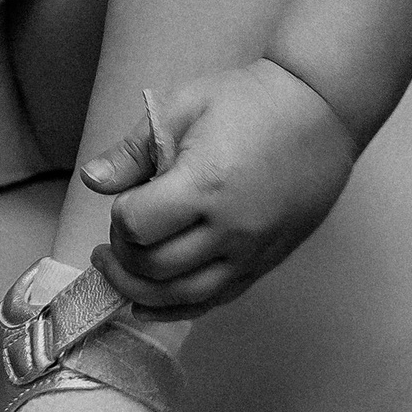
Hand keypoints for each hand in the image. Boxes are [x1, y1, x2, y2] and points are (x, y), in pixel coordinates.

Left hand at [78, 60, 355, 314]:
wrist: (319, 113)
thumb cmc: (248, 102)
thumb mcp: (183, 106)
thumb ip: (134, 149)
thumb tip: (92, 180)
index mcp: (206, 185)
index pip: (137, 225)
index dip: (119, 215)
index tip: (127, 197)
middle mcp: (229, 229)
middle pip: (153, 267)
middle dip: (122, 253)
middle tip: (118, 231)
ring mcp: (250, 253)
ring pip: (180, 296)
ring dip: (138, 289)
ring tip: (118, 268)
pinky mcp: (263, 264)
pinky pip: (213, 302)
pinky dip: (174, 310)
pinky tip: (146, 304)